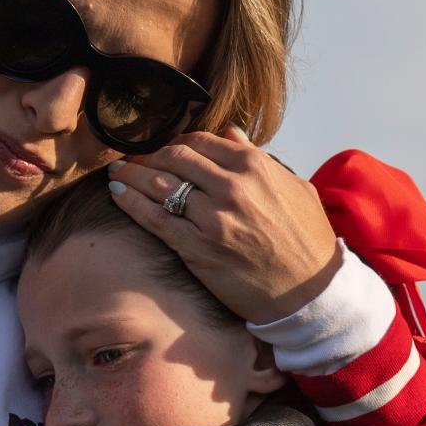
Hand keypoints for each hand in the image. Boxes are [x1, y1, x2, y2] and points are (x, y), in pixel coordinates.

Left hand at [107, 127, 340, 322]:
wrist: (308, 292)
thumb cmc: (306, 240)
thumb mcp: (294, 188)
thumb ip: (260, 157)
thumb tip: (230, 134)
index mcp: (254, 166)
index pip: (201, 141)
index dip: (175, 142)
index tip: (162, 148)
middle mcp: (231, 186)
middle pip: (175, 158)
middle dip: (149, 155)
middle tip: (133, 158)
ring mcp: (211, 218)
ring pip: (160, 185)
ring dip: (132, 174)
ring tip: (117, 172)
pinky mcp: (196, 248)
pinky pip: (154, 219)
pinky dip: (131, 203)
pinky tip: (117, 194)